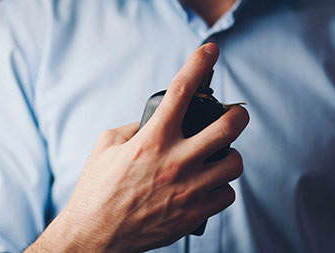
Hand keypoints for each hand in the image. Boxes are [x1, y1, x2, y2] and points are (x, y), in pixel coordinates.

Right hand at [26, 43, 248, 251]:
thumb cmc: (97, 189)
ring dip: (230, 156)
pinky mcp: (194, 214)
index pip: (180, 90)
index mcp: (152, 140)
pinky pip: (227, 195)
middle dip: (238, 114)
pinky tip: (208, 187)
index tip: (210, 51)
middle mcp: (175, 161)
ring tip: (218, 158)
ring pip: (234, 163)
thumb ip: (137, 127)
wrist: (95, 236)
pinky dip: (221, 188)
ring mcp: (188, 189)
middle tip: (237, 113)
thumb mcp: (107, 145)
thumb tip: (159, 118)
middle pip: (228, 127)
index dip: (198, 64)